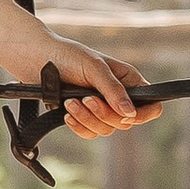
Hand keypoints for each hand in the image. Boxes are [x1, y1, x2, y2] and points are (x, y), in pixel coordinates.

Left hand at [24, 25, 155, 137]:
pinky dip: (79, 126)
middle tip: (86, 99)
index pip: (151, 106)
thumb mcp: (94, 67)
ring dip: (87, 118)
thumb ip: (112, 90)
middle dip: (104, 114)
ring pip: (106, 130)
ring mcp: (101, 109)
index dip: (143, 115)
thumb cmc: (68, 55)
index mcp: (128, 80)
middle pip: (126, 122)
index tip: (125, 114)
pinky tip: (67, 113)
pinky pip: (90, 133)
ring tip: (71, 101)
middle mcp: (118, 96)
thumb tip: (130, 113)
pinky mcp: (84, 117)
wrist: (38, 59)